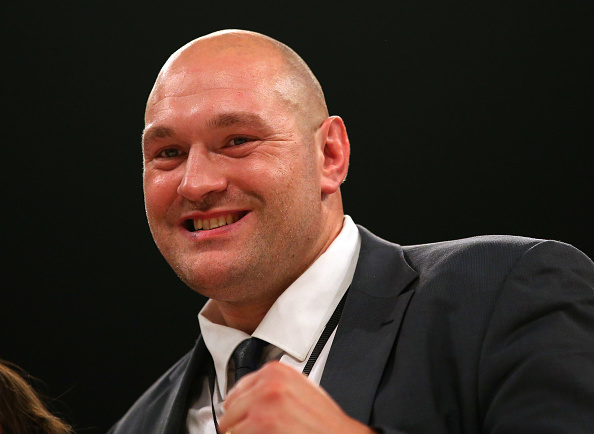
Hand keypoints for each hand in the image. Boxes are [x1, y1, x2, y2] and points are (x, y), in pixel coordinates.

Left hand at [219, 361, 373, 433]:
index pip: (238, 387)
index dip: (241, 406)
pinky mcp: (260, 424)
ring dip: (242, 433)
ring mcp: (263, 403)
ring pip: (229, 425)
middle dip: (238, 422)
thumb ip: (272, 388)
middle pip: (230, 406)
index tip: (243, 414)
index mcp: (276, 371)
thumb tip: (248, 398)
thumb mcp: (298, 390)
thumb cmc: (324, 422)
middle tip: (255, 430)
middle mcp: (268, 383)